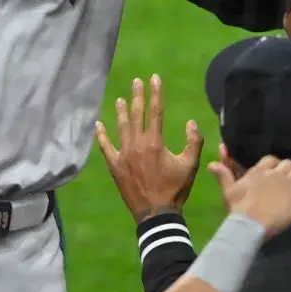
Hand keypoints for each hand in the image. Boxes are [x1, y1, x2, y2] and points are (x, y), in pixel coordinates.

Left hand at [96, 75, 204, 222]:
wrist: (156, 213)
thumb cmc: (174, 189)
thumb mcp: (190, 166)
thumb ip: (193, 143)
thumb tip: (191, 123)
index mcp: (155, 142)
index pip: (156, 111)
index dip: (155, 93)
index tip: (154, 78)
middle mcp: (137, 144)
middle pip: (137, 115)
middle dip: (137, 96)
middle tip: (135, 81)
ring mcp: (123, 154)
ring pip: (121, 127)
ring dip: (121, 112)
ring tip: (120, 99)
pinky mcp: (114, 165)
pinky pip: (105, 147)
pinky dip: (101, 135)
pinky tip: (97, 124)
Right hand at [208, 156, 290, 239]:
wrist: (251, 224)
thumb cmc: (238, 207)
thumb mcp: (228, 190)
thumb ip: (223, 174)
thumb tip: (210, 163)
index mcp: (259, 170)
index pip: (271, 159)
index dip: (275, 163)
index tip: (276, 169)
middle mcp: (276, 173)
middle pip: (288, 163)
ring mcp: (289, 184)